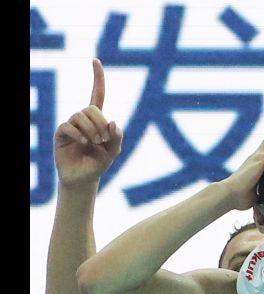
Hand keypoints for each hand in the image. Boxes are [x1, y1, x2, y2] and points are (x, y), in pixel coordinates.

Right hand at [54, 59, 123, 187]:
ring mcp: (71, 125)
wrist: (84, 178)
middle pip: (91, 108)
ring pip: (80, 116)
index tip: (95, 60)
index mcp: (98, 119)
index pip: (97, 94)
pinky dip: (78, 134)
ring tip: (94, 143)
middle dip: (100, 122)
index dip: (97, 78)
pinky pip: (68, 126)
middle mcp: (83, 119)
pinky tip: (84, 143)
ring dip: (91, 129)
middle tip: (104, 139)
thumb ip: (117, 136)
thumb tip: (113, 121)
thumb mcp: (113, 150)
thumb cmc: (99, 163)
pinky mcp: (61, 134)